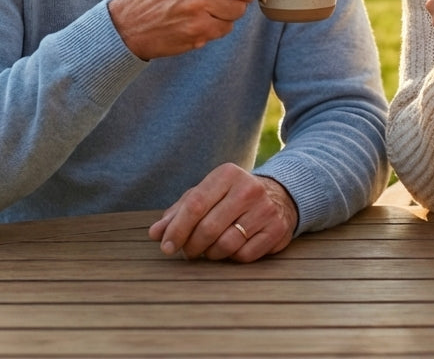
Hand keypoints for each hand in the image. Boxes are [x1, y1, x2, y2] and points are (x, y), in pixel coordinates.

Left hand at [148, 164, 297, 261]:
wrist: (279, 195)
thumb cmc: (231, 197)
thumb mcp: (206, 195)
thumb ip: (179, 212)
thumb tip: (154, 233)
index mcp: (227, 174)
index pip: (195, 204)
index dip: (177, 229)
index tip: (166, 246)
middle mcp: (248, 188)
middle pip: (208, 228)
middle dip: (192, 246)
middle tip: (188, 251)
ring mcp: (265, 209)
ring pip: (225, 245)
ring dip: (211, 254)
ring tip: (210, 248)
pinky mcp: (276, 229)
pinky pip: (244, 256)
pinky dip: (233, 258)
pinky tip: (232, 248)